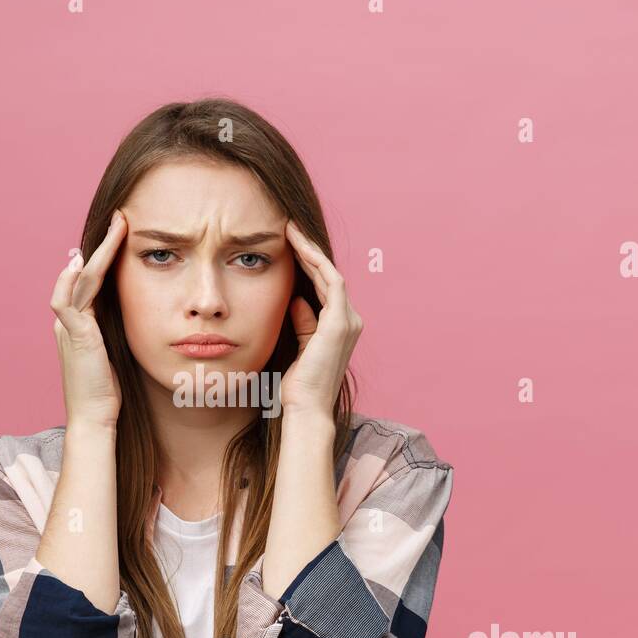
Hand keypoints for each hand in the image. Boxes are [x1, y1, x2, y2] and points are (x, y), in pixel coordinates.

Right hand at [51, 209, 127, 429]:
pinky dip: (70, 279)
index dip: (107, 256)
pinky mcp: (72, 334)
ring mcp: (68, 325)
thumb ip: (123, 329)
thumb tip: (144, 312)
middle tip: (121, 218)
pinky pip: (65, 300)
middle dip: (103, 244)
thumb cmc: (109, 391)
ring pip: (80, 278)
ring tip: (115, 227)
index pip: (94, 280)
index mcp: (82, 322)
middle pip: (85, 272)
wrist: (95, 417)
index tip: (123, 234)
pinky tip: (82, 261)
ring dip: (97, 251)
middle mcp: (70, 319)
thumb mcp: (118, 352)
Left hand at [279, 220, 362, 417]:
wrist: (304, 409)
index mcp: (340, 327)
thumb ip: (302, 322)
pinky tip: (298, 248)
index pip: (324, 287)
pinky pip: (331, 281)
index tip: (287, 244)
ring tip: (291, 230)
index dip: (307, 264)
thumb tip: (297, 300)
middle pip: (329, 276)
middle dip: (309, 250)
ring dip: (311, 250)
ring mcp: (348, 321)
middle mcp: (350, 321)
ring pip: (331, 274)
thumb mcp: (298, 346)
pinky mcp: (340, 323)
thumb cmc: (298, 386)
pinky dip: (315, 262)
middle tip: (289, 228)